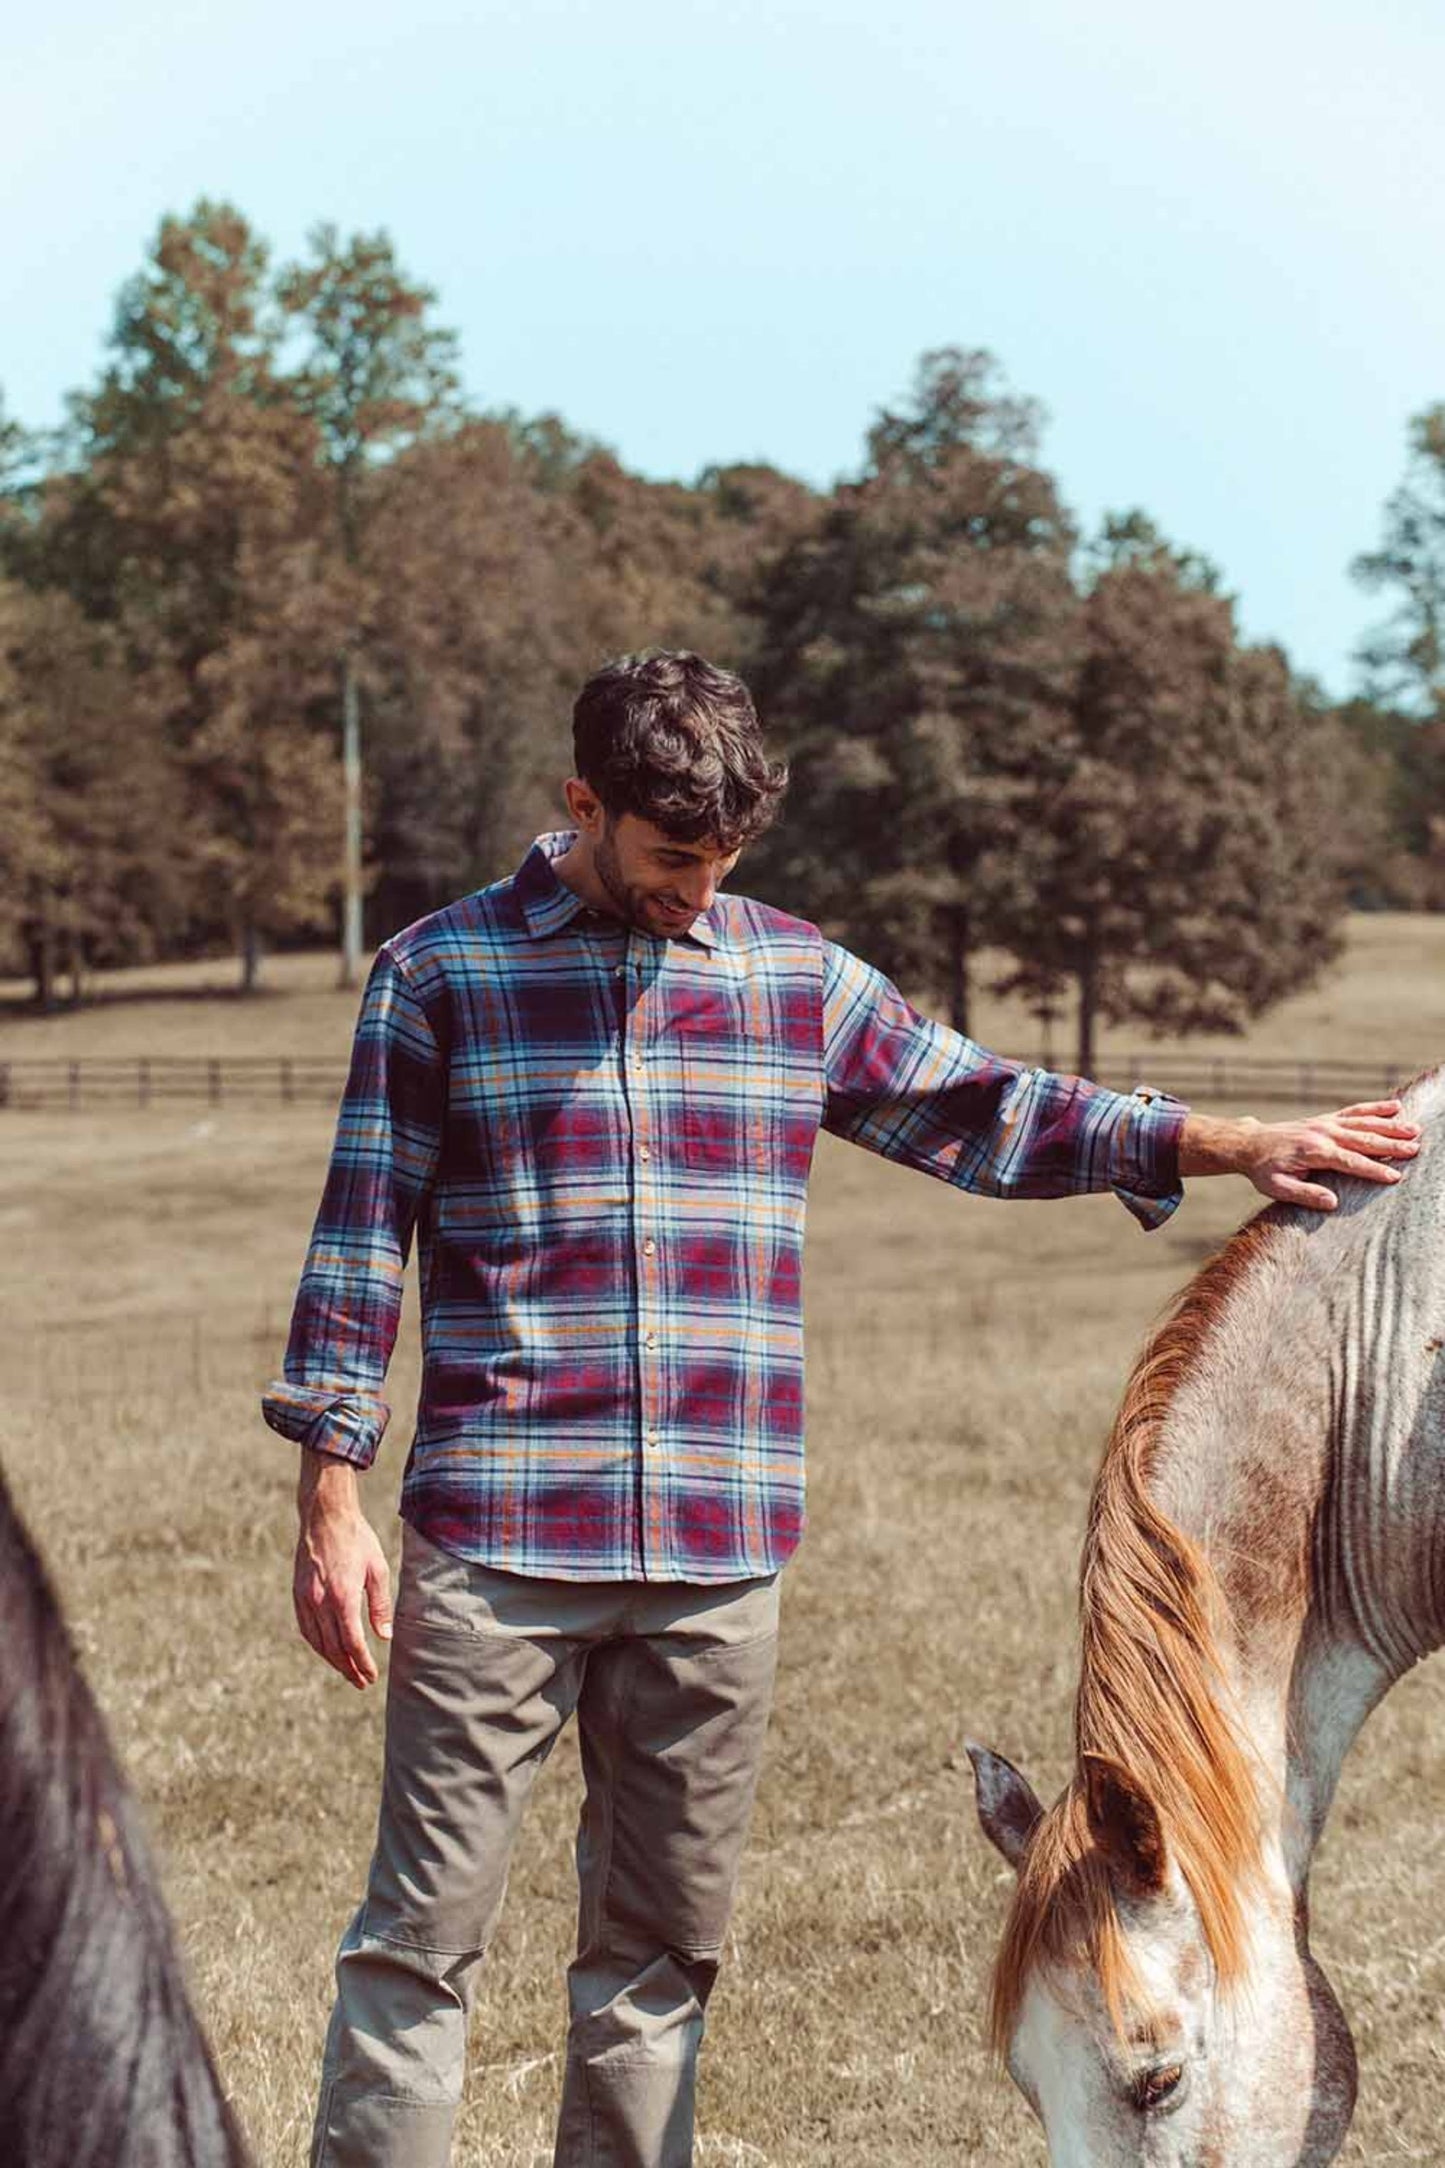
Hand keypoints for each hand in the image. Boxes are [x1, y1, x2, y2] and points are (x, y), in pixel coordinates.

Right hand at [293, 1452, 392, 1688]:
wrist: (325, 1517)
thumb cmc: (357, 1540)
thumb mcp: (377, 1569)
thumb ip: (380, 1604)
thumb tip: (385, 1636)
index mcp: (343, 1596)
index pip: (352, 1642)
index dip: (362, 1662)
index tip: (372, 1676)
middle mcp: (320, 1601)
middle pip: (334, 1647)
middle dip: (348, 1668)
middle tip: (362, 1681)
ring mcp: (305, 1598)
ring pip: (317, 1641)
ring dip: (333, 1660)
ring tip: (348, 1671)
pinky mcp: (298, 1593)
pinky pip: (306, 1628)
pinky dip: (317, 1644)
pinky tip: (327, 1650)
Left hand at [1180, 1099, 1420, 1212]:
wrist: (1250, 1143)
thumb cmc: (1264, 1169)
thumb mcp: (1277, 1188)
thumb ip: (1305, 1194)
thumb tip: (1332, 1202)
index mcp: (1313, 1152)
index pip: (1350, 1162)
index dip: (1373, 1170)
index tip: (1394, 1177)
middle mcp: (1322, 1134)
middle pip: (1363, 1139)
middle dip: (1391, 1145)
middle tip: (1415, 1150)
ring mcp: (1326, 1123)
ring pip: (1364, 1122)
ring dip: (1391, 1125)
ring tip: (1415, 1129)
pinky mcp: (1327, 1119)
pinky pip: (1355, 1111)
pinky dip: (1375, 1108)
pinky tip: (1396, 1106)